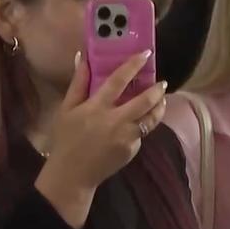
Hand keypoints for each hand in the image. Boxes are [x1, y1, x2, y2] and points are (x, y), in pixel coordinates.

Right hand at [35, 51, 166, 227]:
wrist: (72, 174)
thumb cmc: (66, 138)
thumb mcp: (66, 109)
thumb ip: (78, 83)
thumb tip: (82, 57)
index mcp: (97, 108)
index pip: (118, 81)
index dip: (133, 65)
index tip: (146, 54)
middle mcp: (115, 121)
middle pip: (144, 101)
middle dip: (157, 90)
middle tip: (162, 83)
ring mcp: (126, 137)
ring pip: (151, 119)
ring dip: (159, 107)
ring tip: (161, 100)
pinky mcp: (132, 149)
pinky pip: (142, 133)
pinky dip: (143, 125)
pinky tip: (140, 122)